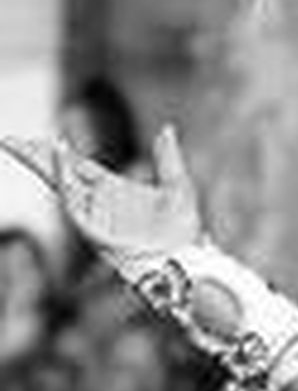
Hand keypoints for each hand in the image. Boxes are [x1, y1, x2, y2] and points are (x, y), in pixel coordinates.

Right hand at [0, 127, 201, 282]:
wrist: (188, 261)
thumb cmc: (183, 232)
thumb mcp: (179, 188)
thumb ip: (168, 159)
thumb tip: (166, 129)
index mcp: (113, 189)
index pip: (78, 165)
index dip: (58, 151)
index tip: (42, 138)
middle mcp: (100, 202)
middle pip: (61, 173)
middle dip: (36, 157)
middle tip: (9, 141)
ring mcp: (97, 217)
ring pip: (62, 188)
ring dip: (45, 167)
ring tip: (26, 146)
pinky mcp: (98, 234)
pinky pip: (76, 208)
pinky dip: (67, 186)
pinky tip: (61, 165)